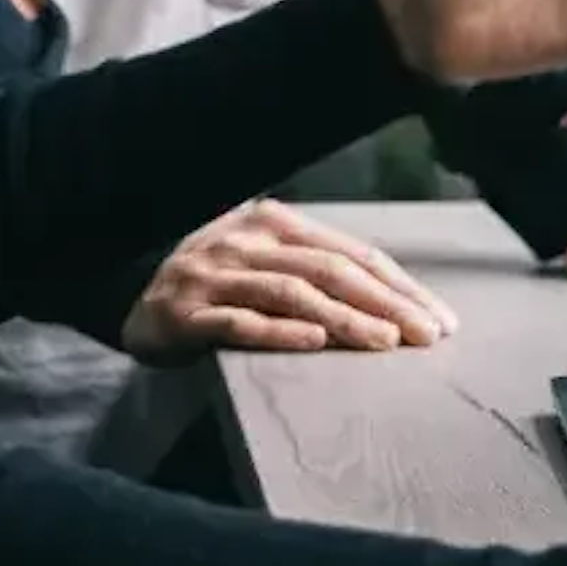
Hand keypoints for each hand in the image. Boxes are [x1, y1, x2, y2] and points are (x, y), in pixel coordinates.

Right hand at [118, 199, 458, 361]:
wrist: (125, 293)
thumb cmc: (213, 282)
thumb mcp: (263, 261)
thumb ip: (314, 271)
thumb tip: (395, 305)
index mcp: (274, 222)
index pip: (350, 252)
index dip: (400, 286)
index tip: (441, 320)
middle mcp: (245, 240)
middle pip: (329, 269)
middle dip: (385, 304)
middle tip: (426, 336)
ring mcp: (213, 273)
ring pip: (292, 293)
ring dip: (344, 318)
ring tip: (384, 343)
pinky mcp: (185, 310)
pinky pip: (238, 320)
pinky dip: (278, 331)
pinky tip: (313, 342)